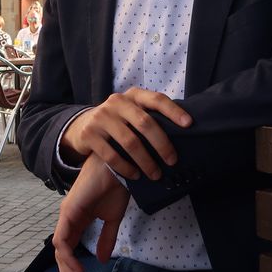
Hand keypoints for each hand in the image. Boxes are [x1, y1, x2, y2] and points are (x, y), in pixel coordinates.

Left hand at [53, 154, 128, 271]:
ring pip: (60, 251)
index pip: (70, 252)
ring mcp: (66, 216)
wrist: (118, 167)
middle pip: (62, 256)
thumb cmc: (116, 187)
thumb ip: (106, 239)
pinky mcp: (68, 212)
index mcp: (78, 222)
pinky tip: (79, 271)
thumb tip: (102, 259)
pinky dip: (69, 258)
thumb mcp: (112, 219)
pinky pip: (62, 241)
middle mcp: (68, 220)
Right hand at [61, 87, 191, 180]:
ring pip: (130, 141)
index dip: (174, 111)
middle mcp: (117, 102)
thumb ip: (150, 115)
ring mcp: (101, 116)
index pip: (157, 99)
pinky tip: (135, 176)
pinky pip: (112, 155)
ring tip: (155, 174)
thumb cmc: (119, 121)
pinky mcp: (89, 133)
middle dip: (162, 144)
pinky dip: (126, 168)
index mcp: (133, 95)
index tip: (189, 124)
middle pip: (145, 123)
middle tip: (172, 161)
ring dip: (146, 161)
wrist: (83, 126)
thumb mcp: (132, 111)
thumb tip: (184, 130)